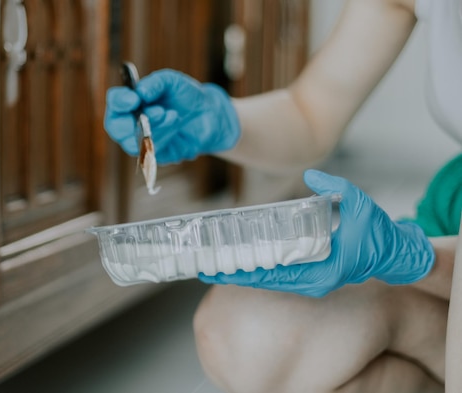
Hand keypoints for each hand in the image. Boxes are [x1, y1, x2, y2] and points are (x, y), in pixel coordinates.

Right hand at [104, 69, 240, 163]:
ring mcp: (140, 141)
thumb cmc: (184, 95)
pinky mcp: (153, 156)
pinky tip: (175, 123)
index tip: (134, 99)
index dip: (119, 102)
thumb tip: (141, 92)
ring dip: (156, 127)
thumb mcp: (171, 81)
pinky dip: (165, 136)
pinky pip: (152, 151)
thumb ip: (155, 83)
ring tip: (173, 115)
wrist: (208, 114)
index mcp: (130, 102)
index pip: (114, 103)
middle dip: (136, 120)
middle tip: (158, 111)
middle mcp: (130, 122)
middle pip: (116, 128)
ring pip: (136, 141)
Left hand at [199, 170, 434, 296]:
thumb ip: (336, 188)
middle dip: (236, 273)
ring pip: (270, 278)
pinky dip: (258, 269)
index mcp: (322, 271)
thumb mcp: (361, 205)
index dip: (246, 271)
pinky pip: (278, 274)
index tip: (221, 269)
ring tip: (216, 263)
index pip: (275, 274)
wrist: (394, 253)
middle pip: (265, 279)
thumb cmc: (379, 233)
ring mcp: (311, 280)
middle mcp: (312, 281)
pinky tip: (241, 260)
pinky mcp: (310, 274)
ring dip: (243, 271)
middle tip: (206, 265)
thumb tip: (311, 176)